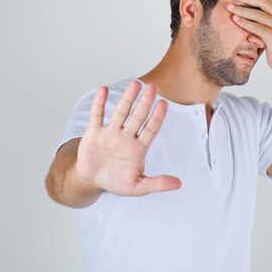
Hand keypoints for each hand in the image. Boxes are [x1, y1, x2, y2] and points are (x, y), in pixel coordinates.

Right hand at [75, 81, 180, 195]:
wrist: (92, 180)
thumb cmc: (117, 182)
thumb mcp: (138, 187)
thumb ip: (157, 184)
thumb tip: (179, 184)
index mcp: (139, 148)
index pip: (151, 129)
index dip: (157, 117)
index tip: (164, 104)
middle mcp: (127, 137)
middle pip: (138, 117)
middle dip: (145, 102)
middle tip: (153, 86)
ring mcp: (111, 133)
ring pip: (121, 113)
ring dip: (127, 99)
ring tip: (135, 84)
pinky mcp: (95, 133)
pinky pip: (98, 115)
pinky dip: (99, 103)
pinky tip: (103, 90)